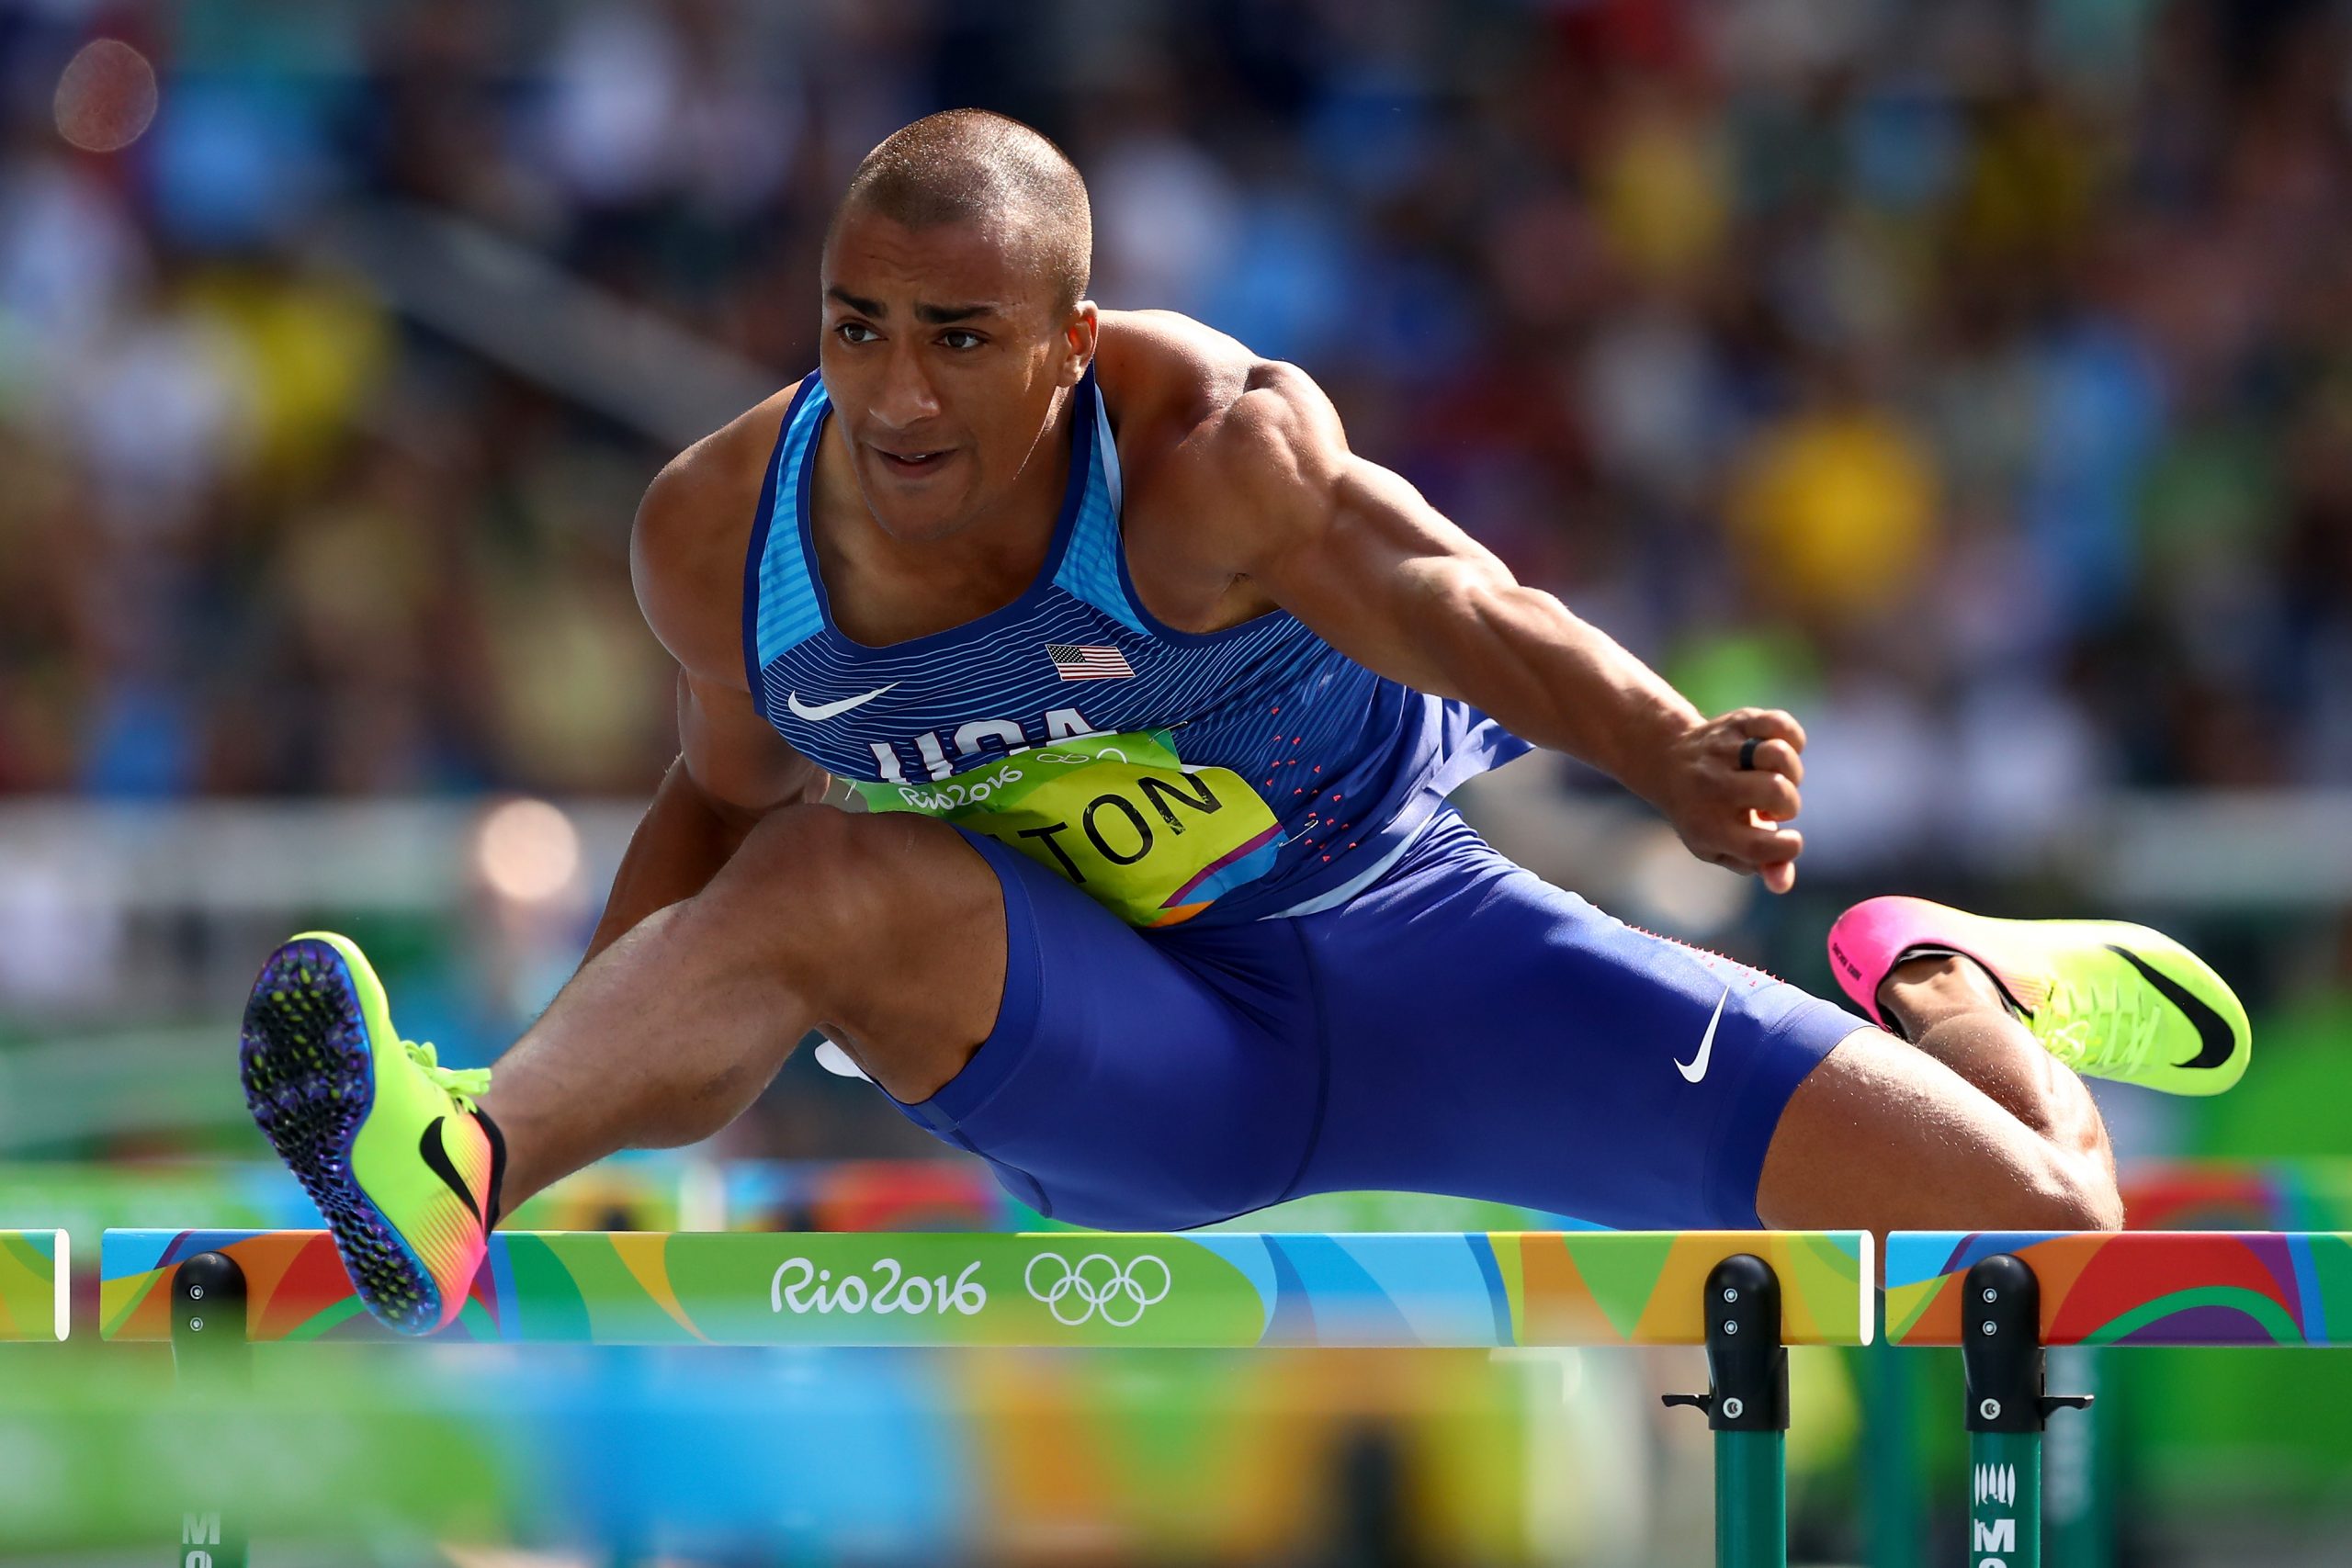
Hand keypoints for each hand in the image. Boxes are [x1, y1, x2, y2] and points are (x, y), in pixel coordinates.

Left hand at [1650, 708, 1806, 893]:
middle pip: (1778, 793)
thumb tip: (1783, 884)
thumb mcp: (1720, 844)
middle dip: (1789, 805)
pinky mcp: (1736, 722)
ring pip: (1780, 755)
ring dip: (1791, 772)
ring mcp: (1723, 751)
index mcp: (1709, 827)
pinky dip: (1792, 738)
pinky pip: (1781, 724)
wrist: (1666, 762)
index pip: (1762, 846)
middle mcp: (1713, 787)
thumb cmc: (1705, 813)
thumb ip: (1756, 864)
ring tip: (1772, 778)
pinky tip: (1775, 752)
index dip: (1787, 847)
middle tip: (1771, 807)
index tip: (1788, 840)